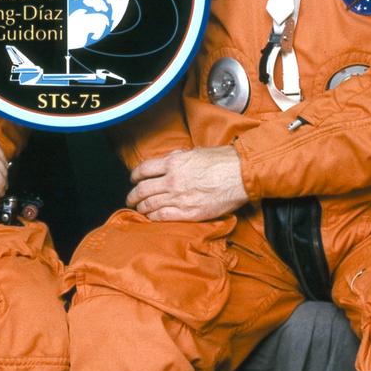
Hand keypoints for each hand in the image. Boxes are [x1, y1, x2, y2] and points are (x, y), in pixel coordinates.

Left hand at [127, 147, 247, 222]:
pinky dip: (152, 218)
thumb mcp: (195, 152)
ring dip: (140, 208)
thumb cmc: (222, 161)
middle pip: (142, 189)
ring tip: (138, 209)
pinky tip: (151, 218)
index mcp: (173, 162)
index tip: (133, 179)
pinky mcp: (188, 213)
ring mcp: (179, 197)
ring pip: (149, 205)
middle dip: (132, 195)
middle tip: (130, 199)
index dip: (135, 175)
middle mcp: (172, 180)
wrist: (240, 175)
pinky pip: (162, 217)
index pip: (144, 169)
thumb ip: (179, 158)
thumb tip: (169, 162)